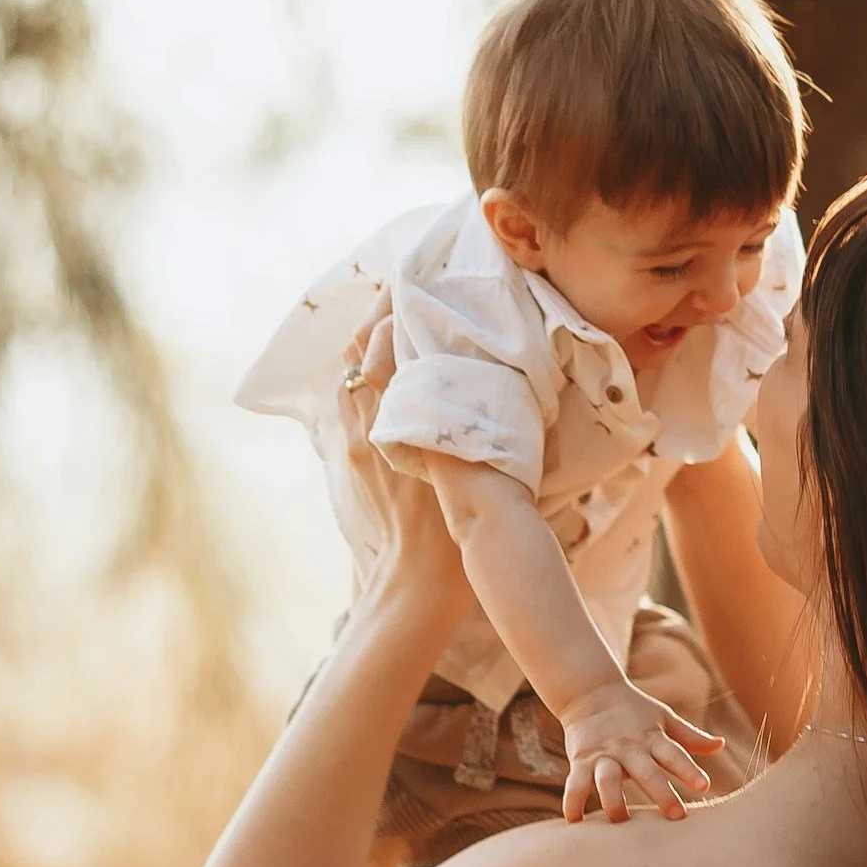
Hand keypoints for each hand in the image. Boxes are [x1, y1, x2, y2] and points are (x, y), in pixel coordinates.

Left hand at [337, 302, 469, 616]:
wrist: (414, 582)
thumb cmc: (459, 530)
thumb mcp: (488, 467)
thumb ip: (496, 420)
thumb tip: (518, 381)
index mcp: (401, 414)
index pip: (388, 337)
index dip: (404, 305)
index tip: (426, 283)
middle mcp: (367, 418)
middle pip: (363, 344)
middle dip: (385, 313)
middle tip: (414, 291)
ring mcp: (351, 436)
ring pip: (352, 368)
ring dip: (373, 341)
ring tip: (401, 322)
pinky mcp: (348, 454)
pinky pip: (349, 397)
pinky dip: (365, 373)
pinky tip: (388, 369)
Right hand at [554, 678, 722, 823]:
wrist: (590, 692)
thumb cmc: (634, 711)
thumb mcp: (663, 719)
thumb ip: (690, 738)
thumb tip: (720, 745)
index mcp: (653, 738)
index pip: (674, 754)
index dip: (688, 770)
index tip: (703, 786)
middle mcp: (629, 748)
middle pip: (646, 772)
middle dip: (661, 793)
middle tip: (676, 815)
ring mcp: (603, 755)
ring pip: (607, 780)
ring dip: (614, 801)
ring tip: (621, 821)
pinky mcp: (581, 761)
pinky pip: (575, 784)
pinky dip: (573, 803)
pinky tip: (574, 822)